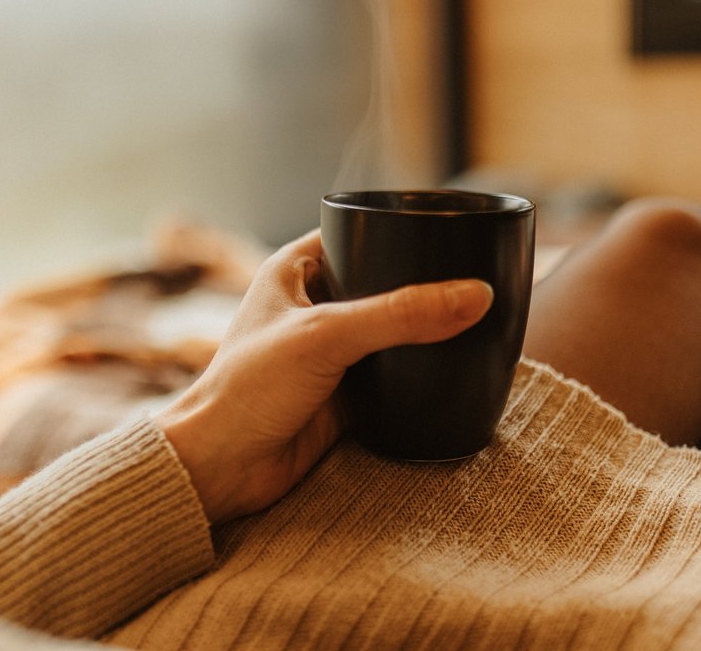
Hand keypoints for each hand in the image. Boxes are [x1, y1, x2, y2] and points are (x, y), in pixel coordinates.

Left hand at [157, 229, 493, 524]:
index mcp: (295, 269)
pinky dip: (420, 373)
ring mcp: (331, 352)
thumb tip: (475, 296)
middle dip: (424, 285)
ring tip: (480, 319)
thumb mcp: (325, 337)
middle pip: (383, 283)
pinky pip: (394, 375)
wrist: (221, 470)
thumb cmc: (247, 391)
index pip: (358, 232)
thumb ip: (400, 314)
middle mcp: (313, 304)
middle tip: (478, 278)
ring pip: (392, 331)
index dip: (400, 229)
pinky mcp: (345, 394)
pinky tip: (456, 368)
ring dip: (425, 332)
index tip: (452, 230)